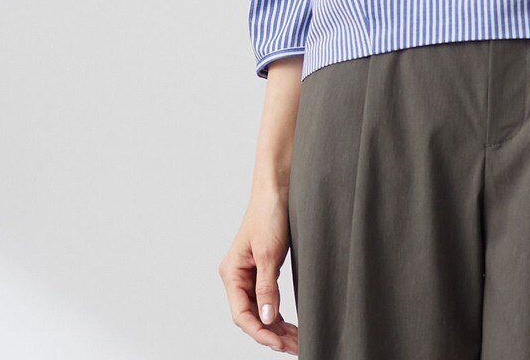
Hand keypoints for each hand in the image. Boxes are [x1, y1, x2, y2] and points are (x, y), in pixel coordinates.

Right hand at [219, 188, 297, 353]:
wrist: (278, 186)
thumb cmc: (269, 212)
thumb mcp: (269, 253)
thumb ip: (267, 288)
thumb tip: (268, 319)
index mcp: (232, 273)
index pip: (242, 314)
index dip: (260, 332)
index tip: (279, 343)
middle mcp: (238, 275)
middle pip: (252, 315)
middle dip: (272, 334)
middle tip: (295, 347)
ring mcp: (251, 272)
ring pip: (262, 309)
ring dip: (278, 326)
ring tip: (297, 340)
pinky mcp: (264, 267)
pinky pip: (269, 297)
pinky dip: (280, 312)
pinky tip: (291, 324)